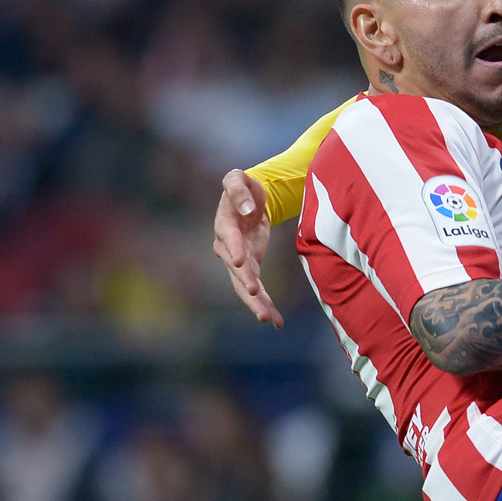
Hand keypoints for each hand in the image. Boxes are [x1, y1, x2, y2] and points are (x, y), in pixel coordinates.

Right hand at [213, 169, 282, 327]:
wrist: (247, 199)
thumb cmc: (242, 187)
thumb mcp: (237, 178)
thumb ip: (239, 190)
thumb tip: (246, 209)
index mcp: (225, 225)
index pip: (229, 239)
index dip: (234, 249)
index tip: (241, 262)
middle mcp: (227, 247)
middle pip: (235, 269)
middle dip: (245, 283)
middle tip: (255, 294)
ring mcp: (238, 260)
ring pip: (245, 285)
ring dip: (256, 302)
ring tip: (267, 319)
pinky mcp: (250, 267)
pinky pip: (257, 288)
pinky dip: (266, 303)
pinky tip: (277, 321)